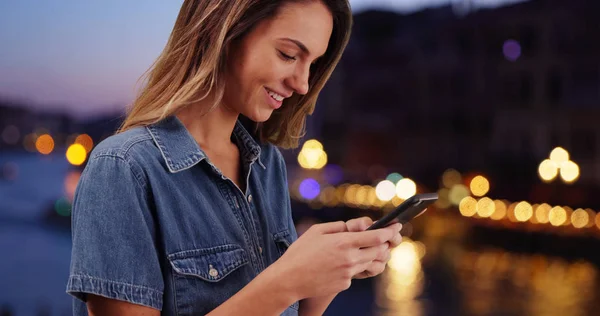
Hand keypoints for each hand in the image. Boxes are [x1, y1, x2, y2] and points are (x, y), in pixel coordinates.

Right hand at [273, 221, 400, 299]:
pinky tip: (342, 264)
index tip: (396, 227)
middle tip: (385, 239)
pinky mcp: (345, 284)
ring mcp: (348, 273)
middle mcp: (350, 258)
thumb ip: (337, 226)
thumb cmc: (300, 252)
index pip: (377, 237)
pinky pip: (357, 273)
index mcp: (344, 242)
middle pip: (379, 251)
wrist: (289, 279)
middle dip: (385, 244)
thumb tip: (352, 227)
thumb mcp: (317, 231)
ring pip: (372, 263)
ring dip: (374, 256)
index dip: (390, 231)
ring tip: (368, 250)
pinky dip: (355, 267)